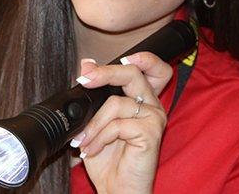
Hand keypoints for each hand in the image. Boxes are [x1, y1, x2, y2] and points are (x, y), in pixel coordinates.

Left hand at [72, 52, 172, 193]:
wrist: (117, 190)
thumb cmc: (109, 160)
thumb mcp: (96, 123)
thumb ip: (96, 95)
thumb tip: (87, 64)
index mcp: (143, 100)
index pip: (155, 68)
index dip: (141, 58)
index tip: (116, 60)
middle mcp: (153, 106)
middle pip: (134, 74)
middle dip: (105, 73)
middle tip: (84, 80)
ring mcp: (154, 119)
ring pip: (116, 103)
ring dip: (93, 124)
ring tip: (84, 141)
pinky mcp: (151, 133)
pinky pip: (118, 125)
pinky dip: (99, 138)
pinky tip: (93, 150)